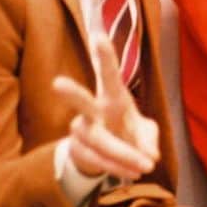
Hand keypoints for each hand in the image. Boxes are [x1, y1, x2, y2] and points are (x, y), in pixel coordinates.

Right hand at [52, 38, 159, 179]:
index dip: (104, 56)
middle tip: (57, 84)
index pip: (108, 74)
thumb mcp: (146, 132)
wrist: (107, 154)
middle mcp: (93, 110)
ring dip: (124, 154)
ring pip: (97, 140)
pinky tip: (134, 172)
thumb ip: (150, 139)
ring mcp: (82, 130)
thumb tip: (150, 154)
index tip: (98, 35)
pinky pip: (98, 160)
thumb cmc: (128, 131)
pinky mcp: (78, 150)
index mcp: (113, 97)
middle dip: (71, 93)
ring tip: (148, 165)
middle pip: (81, 101)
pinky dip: (119, 167)